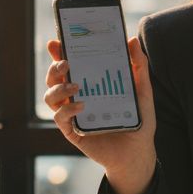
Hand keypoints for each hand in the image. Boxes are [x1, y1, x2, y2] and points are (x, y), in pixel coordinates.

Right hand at [44, 36, 157, 193]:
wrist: (138, 153)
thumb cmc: (138, 120)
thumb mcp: (142, 91)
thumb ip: (138, 66)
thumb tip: (132, 40)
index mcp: (88, 84)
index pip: (69, 65)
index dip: (59, 52)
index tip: (56, 41)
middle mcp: (76, 97)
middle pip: (54, 78)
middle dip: (54, 67)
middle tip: (65, 62)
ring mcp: (71, 114)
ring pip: (50, 97)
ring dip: (58, 88)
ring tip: (75, 85)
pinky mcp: (71, 132)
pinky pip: (60, 118)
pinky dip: (67, 109)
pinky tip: (81, 106)